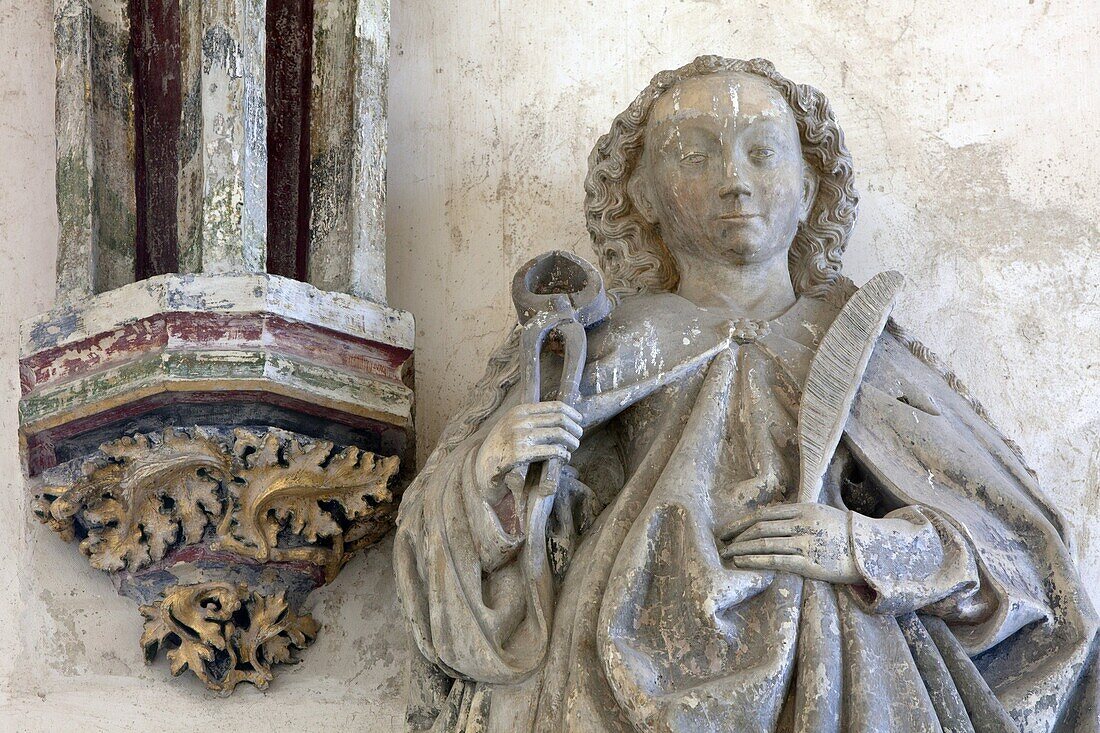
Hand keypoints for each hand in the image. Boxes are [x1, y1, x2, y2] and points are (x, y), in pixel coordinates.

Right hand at [474, 401, 582, 505]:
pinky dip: (563, 455)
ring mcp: (519, 437)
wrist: (481, 467)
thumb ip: (530, 419)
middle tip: (579, 436)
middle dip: (574, 428)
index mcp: (520, 411)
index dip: (571, 413)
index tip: (579, 420)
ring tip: (574, 447)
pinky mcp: (520, 454)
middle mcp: (520, 421)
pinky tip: (565, 458)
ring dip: (571, 442)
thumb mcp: (512, 425)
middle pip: (559, 420)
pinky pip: (551, 452)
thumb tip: (560, 418)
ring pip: (558, 435)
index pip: (554, 406)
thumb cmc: (501, 448)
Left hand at [718, 503, 861, 583]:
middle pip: (760, 528)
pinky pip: (776, 560)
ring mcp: (805, 543)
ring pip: (764, 543)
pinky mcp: (810, 563)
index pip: (764, 514)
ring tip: (727, 554)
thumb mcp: (821, 513)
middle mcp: (802, 523)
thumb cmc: (843, 533)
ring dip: (741, 549)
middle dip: (737, 536)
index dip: (741, 522)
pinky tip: (742, 562)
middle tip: (721, 543)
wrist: (871, 551)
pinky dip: (756, 560)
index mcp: (803, 508)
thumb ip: (796, 514)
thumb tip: (769, 519)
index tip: (726, 530)